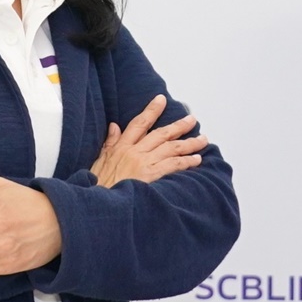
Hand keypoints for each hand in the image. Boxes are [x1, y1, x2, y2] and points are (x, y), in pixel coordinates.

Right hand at [89, 94, 207, 187]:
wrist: (99, 202)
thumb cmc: (98, 184)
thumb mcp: (99, 160)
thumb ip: (109, 143)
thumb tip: (114, 126)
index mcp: (121, 147)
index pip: (139, 123)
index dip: (151, 110)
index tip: (161, 99)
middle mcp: (134, 152)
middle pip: (161, 134)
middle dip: (179, 126)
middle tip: (192, 119)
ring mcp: (143, 163)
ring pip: (171, 148)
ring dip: (189, 143)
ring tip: (202, 140)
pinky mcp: (150, 176)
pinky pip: (172, 165)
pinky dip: (186, 161)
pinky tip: (197, 159)